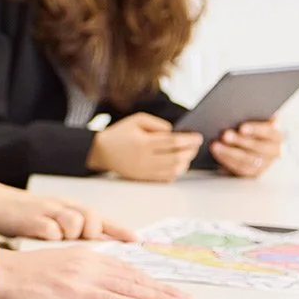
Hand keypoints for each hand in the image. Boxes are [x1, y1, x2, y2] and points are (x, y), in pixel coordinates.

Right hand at [0, 174, 134, 242]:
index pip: (102, 219)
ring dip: (72, 233)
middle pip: (93, 218)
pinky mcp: (33, 219)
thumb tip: (101, 247)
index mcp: (73, 208)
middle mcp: (64, 207)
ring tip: (63, 241)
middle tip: (93, 242)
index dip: (120, 230)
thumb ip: (77, 229)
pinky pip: (51, 229)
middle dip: (96, 233)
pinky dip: (53, 236)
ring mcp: (49, 211)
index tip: (136, 240)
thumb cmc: (29, 215)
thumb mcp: (57, 217)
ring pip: (75, 221)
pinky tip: (48, 240)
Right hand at [0, 245, 190, 298]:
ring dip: (157, 298)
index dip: (150, 280)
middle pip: (134, 278)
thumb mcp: (57, 266)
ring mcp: (83, 278)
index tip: (168, 289)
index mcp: (85, 256)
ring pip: (129, 288)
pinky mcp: (74, 293)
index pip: (126, 269)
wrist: (0, 274)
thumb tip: (99, 288)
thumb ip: (80, 273)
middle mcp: (89, 263)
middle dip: (163, 289)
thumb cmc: (23, 275)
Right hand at [86, 112, 202, 182]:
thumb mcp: (136, 120)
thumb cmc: (119, 133)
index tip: (198, 137)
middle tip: (197, 145)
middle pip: (175, 157)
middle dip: (190, 151)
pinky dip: (176, 172)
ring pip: (173, 169)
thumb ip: (156, 123)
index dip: (188, 139)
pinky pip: (165, 178)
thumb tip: (174, 132)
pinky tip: (180, 165)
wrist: (100, 151)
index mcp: (142, 142)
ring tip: (189, 154)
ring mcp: (144, 170)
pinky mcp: (143, 178)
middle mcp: (144, 158)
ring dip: (185, 162)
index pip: (172, 141)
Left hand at [210, 118, 282, 177]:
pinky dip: (226, 160)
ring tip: (215, 145)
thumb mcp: (257, 119)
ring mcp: (265, 164)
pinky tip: (217, 152)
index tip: (242, 127)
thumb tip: (241, 108)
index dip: (256, 130)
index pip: (269, 132)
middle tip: (225, 135)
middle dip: (240, 141)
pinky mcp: (253, 173)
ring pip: (248, 160)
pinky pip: (240, 169)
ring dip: (230, 152)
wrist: (257, 143)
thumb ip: (254, 114)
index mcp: (277, 136)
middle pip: (258, 148)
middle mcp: (274, 151)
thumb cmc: (253, 126)